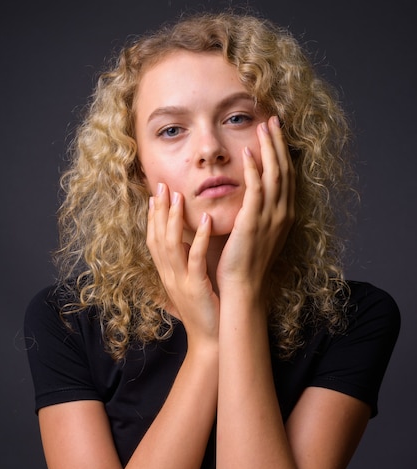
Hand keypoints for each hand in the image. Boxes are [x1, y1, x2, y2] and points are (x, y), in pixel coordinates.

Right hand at [146, 184, 219, 345]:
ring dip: (174, 219)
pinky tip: (205, 220)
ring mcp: (180, 282)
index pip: (154, 241)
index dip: (153, 219)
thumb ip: (182, 271)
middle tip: (161, 185)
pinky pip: (195, 259)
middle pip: (158, 238)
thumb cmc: (203, 315)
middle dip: (159, 211)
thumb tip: (181, 255)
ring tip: (179, 196)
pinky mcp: (196, 287)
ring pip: (171, 245)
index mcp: (167, 275)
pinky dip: (199, 238)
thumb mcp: (187, 290)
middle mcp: (169, 276)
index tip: (154, 196)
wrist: (210, 341)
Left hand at [217, 116, 294, 299]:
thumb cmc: (246, 264)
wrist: (243, 286)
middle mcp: (283, 213)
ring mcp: (270, 217)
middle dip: (279, 143)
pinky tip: (248, 152)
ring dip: (269, 148)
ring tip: (263, 127)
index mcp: (285, 216)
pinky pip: (257, 188)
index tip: (277, 134)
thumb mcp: (259, 236)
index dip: (283, 153)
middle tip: (273, 120)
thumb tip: (254, 200)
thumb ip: (259, 215)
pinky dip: (254, 168)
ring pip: (274, 174)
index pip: (287, 177)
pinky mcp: (254, 220)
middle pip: (285, 169)